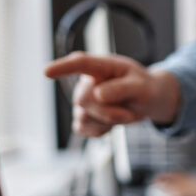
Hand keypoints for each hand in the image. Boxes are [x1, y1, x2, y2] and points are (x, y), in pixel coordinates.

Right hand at [44, 52, 180, 136]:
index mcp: (102, 66)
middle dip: (108, 112)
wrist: (148, 101)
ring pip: (83, 117)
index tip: (46, 72)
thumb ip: (122, 89)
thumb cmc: (145, 88)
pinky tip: (111, 124)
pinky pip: (82, 129)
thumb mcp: (142, 87)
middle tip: (129, 115)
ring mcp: (84, 100)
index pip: (80, 64)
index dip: (63, 68)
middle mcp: (87, 81)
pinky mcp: (84, 117)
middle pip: (84, 100)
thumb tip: (97, 95)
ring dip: (107, 122)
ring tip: (123, 114)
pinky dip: (99, 131)